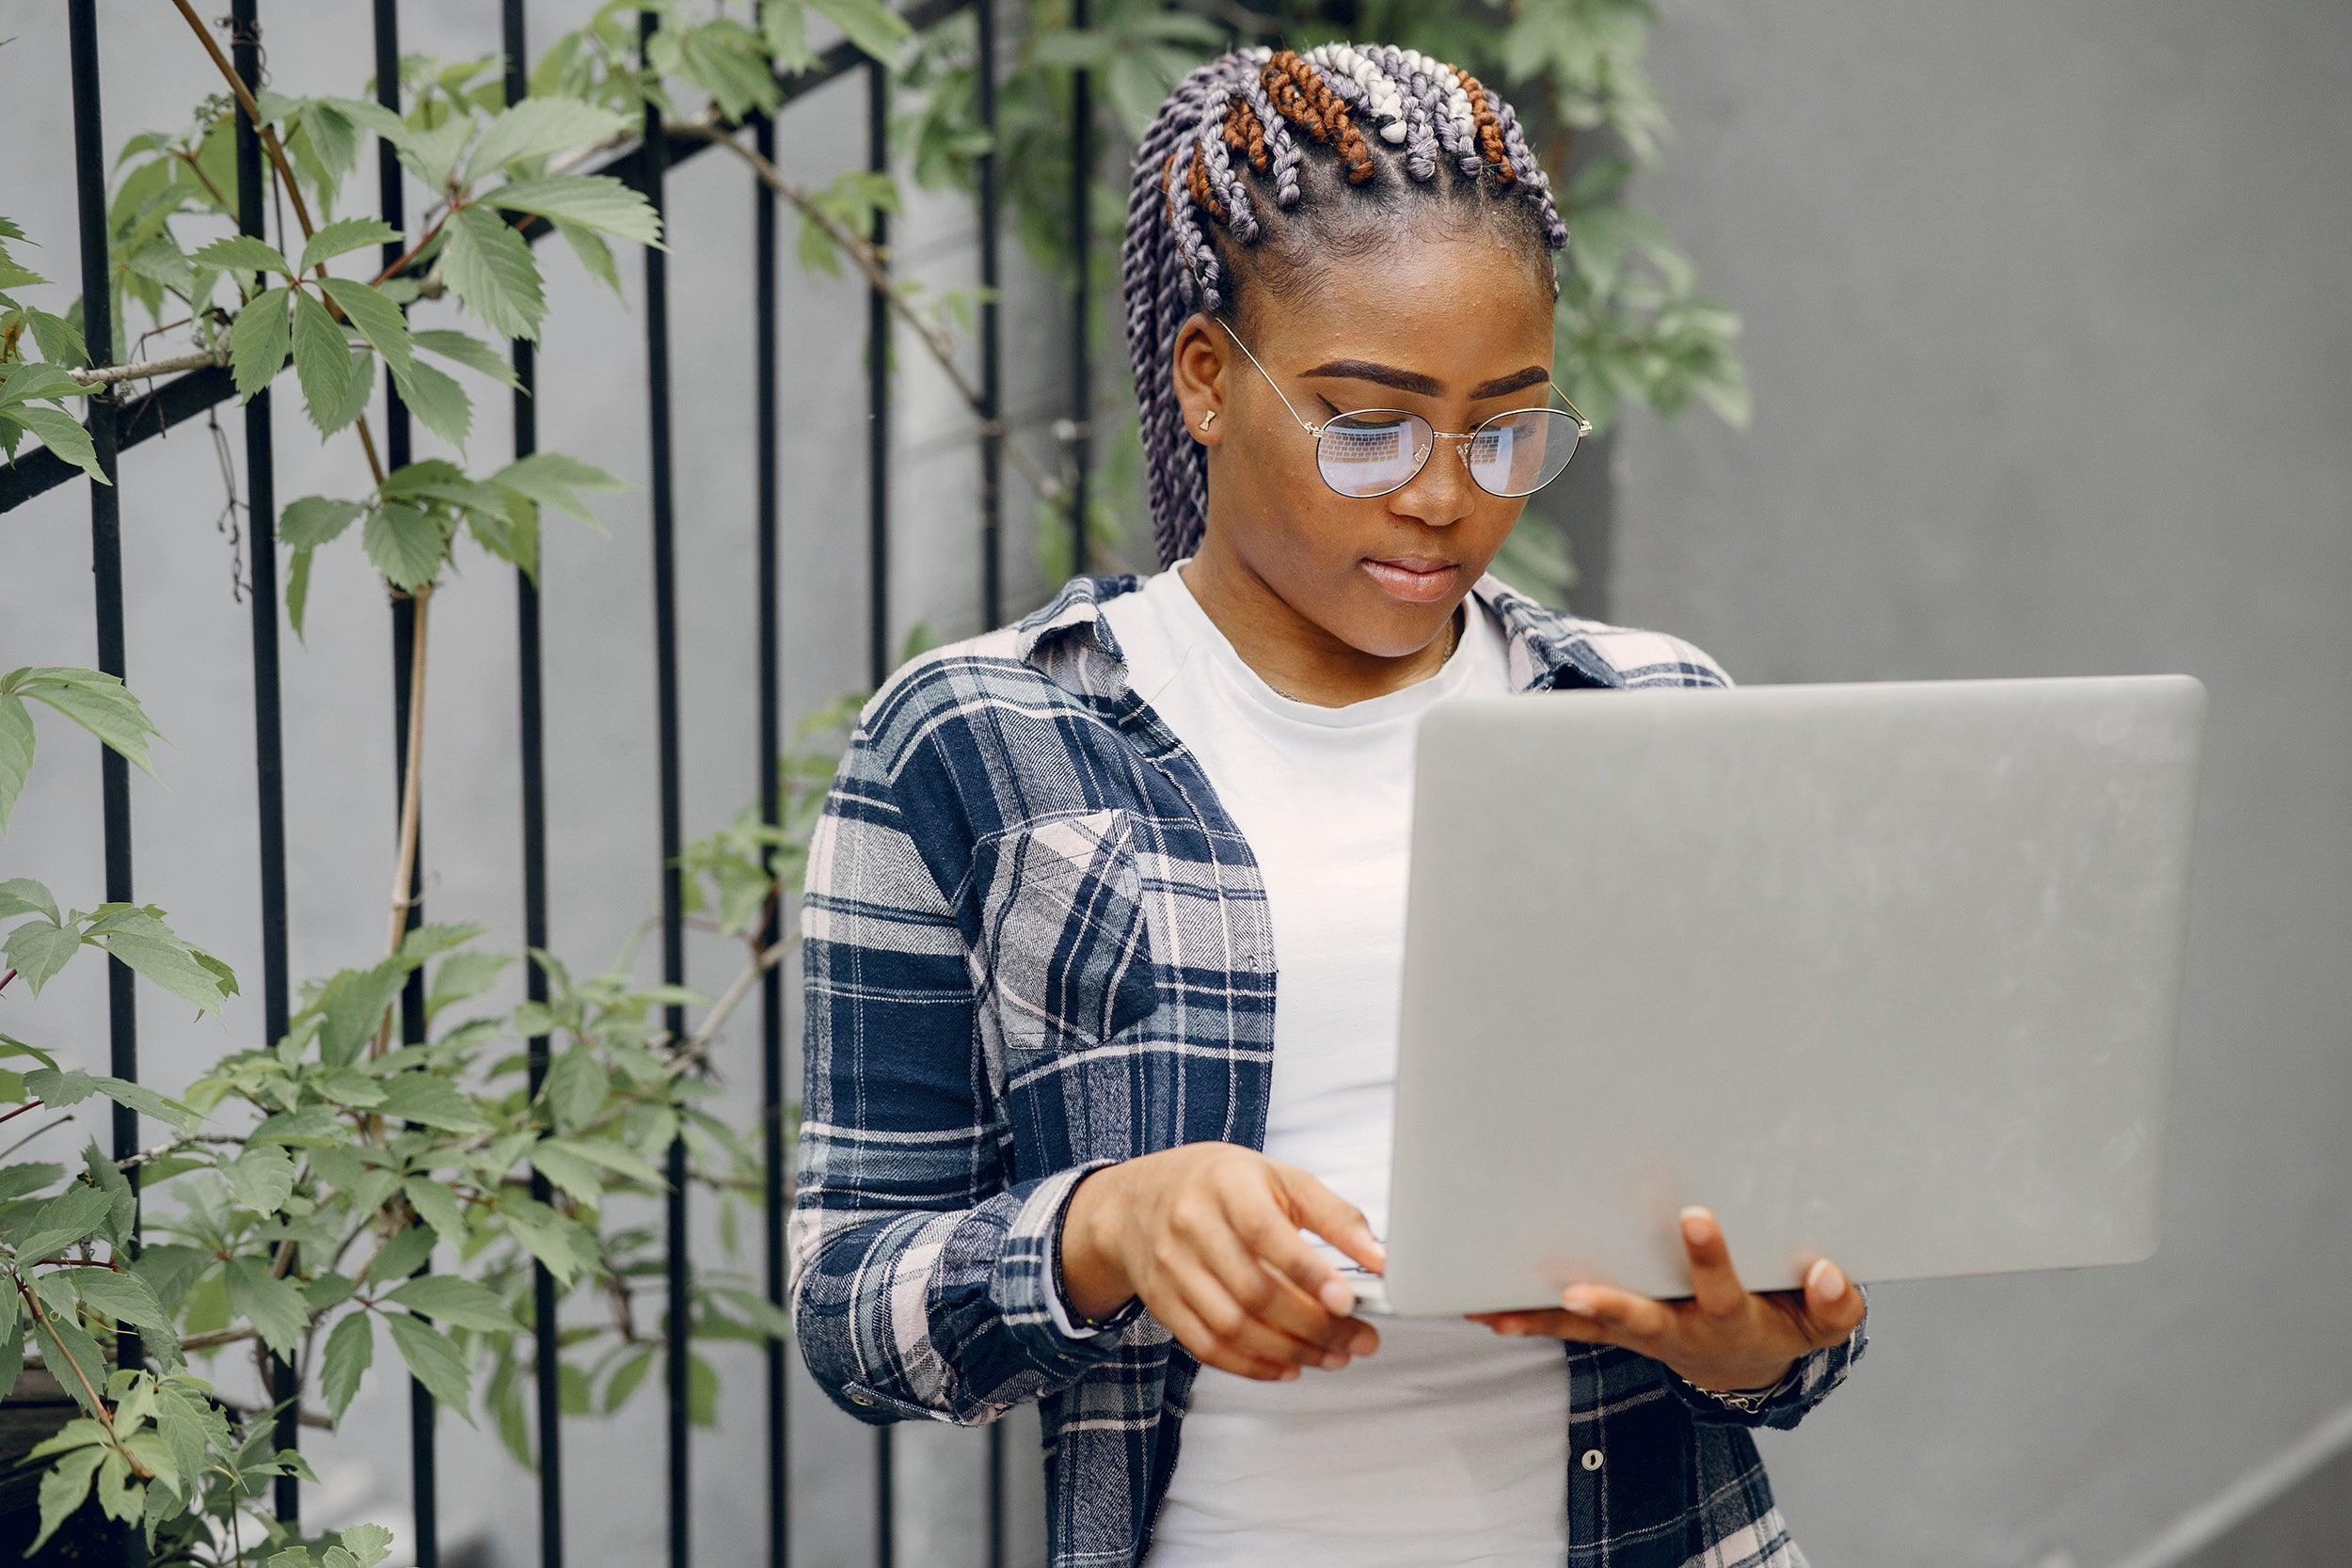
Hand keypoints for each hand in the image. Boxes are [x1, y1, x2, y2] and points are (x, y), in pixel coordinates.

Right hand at [1061, 1143, 1386, 1381]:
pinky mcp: (1161, 1303)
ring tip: (1331, 1357)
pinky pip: (1207, 1346)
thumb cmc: (1221, 1185)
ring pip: (1232, 1326)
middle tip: (1356, 1340)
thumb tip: (1380, 1258)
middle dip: (1313, 1325)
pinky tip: (1288, 1366)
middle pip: (1253, 1290)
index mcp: (1225, 1185)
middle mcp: (1191, 1225)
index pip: (1265, 1232)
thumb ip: (1333, 1215)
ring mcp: (1171, 1268)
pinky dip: (1252, 1366)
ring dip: (1290, 1351)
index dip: (1307, 1271)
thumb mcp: (1279, 1177)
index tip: (1347, 1300)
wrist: (1138, 1200)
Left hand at [1462, 1206, 1864, 1394]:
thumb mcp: (1821, 1320)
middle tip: (1578, 1289)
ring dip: (1545, 1318)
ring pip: (1589, 1328)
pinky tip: (1484, 1309)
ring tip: (1496, 1307)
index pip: (1723, 1288)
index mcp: (1730, 1319)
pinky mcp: (1613, 1329)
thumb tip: (1828, 1272)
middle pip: (1642, 1318)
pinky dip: (1528, 1319)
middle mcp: (1678, 1329)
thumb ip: (1833, 1302)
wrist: (1747, 1365)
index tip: (1698, 1214)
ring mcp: (1640, 1333)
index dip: (1711, 1257)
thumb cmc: (1784, 1320)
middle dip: (1612, 1303)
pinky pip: (1567, 1329)